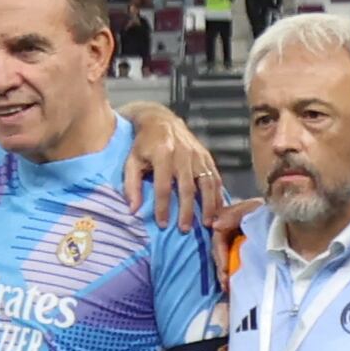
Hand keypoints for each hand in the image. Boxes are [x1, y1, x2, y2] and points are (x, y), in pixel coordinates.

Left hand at [117, 99, 225, 224]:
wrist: (160, 120)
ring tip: (208, 223)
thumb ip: (131, 185)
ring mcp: (197, 155)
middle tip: (185, 230)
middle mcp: (182, 155)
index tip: (162, 224)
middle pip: (187, 188)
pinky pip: (215, 177)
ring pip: (207, 183)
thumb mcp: (131, 161)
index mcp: (162, 155)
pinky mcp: (207, 155)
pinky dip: (218, 194)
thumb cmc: (143, 144)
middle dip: (187, 211)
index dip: (163, 207)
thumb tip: (133, 210)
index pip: (163, 187)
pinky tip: (218, 208)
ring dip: (208, 205)